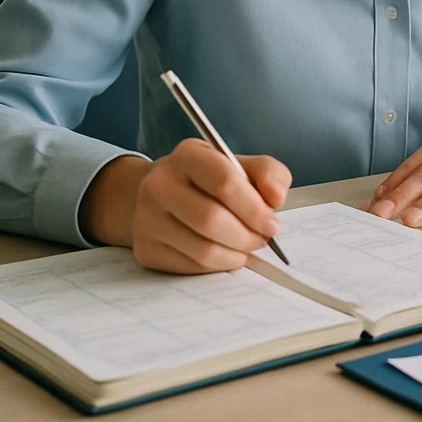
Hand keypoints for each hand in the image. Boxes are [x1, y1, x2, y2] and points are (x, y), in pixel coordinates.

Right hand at [79, 139, 291, 273]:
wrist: (161, 195)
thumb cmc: (209, 181)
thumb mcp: (240, 165)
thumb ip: (268, 173)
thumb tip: (276, 198)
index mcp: (187, 155)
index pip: (224, 181)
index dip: (254, 208)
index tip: (272, 223)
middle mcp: (159, 184)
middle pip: (211, 220)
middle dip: (247, 236)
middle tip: (263, 238)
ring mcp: (146, 218)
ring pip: (203, 250)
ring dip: (236, 254)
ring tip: (246, 246)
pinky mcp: (145, 249)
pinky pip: (192, 267)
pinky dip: (218, 265)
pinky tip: (225, 253)